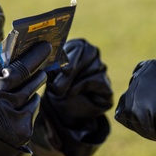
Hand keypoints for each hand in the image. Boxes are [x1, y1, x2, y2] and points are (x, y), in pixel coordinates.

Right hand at [0, 41, 51, 155]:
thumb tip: (10, 60)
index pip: (10, 62)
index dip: (27, 51)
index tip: (39, 43)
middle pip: (24, 71)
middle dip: (37, 59)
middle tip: (46, 50)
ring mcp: (10, 112)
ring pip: (32, 89)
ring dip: (37, 81)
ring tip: (40, 74)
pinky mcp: (21, 127)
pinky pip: (32, 108)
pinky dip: (31, 105)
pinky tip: (24, 105)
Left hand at [39, 39, 113, 155]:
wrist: (64, 109)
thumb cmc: (56, 86)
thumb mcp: (52, 74)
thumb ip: (52, 65)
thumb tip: (49, 60)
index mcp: (79, 47)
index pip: (81, 45)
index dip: (72, 58)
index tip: (63, 69)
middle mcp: (93, 56)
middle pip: (89, 54)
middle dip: (73, 70)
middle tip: (58, 85)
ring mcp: (102, 70)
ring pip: (94, 67)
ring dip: (74, 80)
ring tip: (61, 90)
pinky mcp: (107, 87)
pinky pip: (98, 80)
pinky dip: (83, 86)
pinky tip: (72, 92)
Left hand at [115, 60, 155, 141]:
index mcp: (151, 66)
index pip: (142, 70)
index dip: (149, 82)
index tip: (155, 91)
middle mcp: (138, 76)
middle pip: (136, 85)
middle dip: (144, 95)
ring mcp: (131, 92)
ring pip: (129, 99)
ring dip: (137, 107)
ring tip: (153, 116)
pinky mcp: (126, 108)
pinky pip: (122, 113)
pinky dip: (130, 118)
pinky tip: (143, 122)